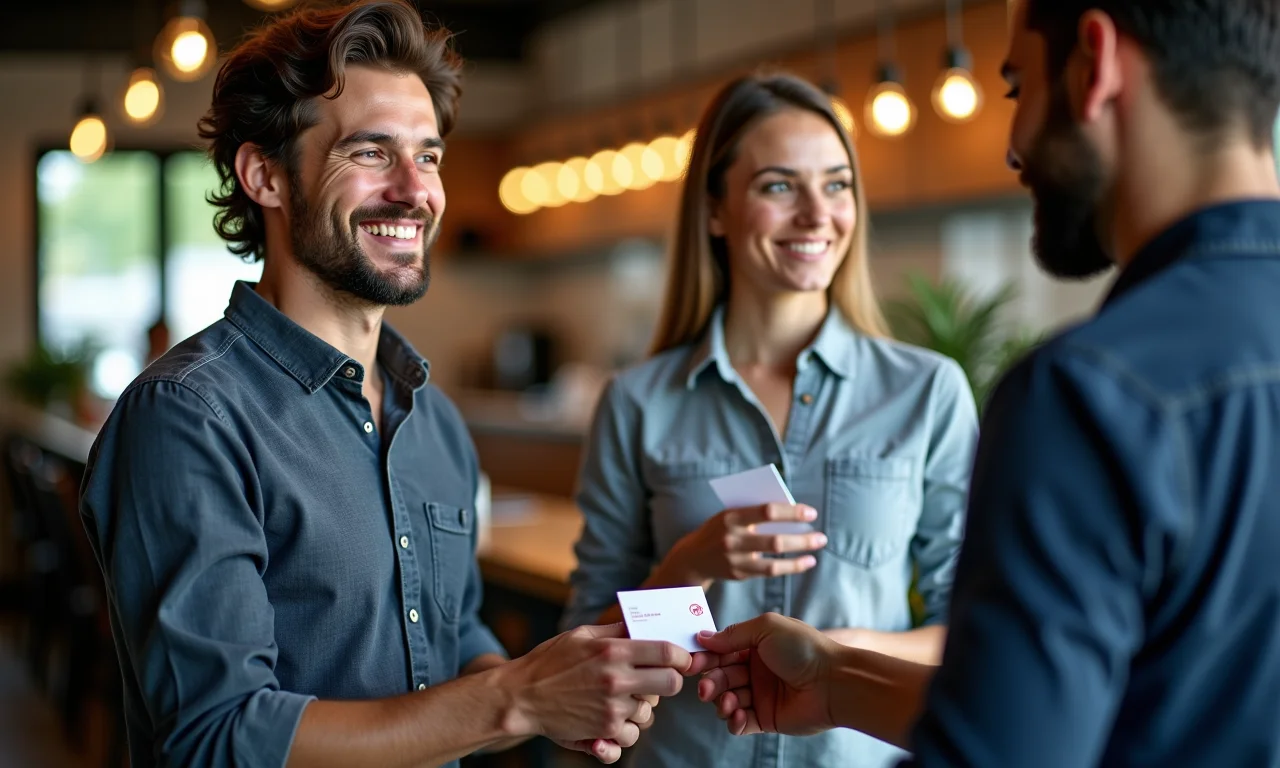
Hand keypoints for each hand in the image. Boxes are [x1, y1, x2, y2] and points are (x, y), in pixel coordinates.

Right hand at [499, 623, 689, 763]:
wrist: (521, 696)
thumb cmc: (550, 661)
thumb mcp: (581, 635)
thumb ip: (615, 630)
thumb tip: (643, 623)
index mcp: (613, 650)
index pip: (667, 652)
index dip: (682, 656)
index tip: (682, 659)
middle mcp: (617, 680)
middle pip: (671, 684)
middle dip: (669, 681)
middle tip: (655, 680)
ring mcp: (612, 708)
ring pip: (650, 711)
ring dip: (642, 706)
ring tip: (621, 698)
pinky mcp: (603, 730)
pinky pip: (632, 734)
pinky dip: (625, 729)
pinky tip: (611, 717)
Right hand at [666, 503, 826, 583]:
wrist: (693, 557)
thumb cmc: (720, 529)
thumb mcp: (730, 515)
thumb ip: (754, 513)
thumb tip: (791, 513)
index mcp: (730, 516)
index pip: (766, 511)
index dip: (791, 512)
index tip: (811, 513)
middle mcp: (732, 538)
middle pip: (773, 540)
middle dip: (801, 538)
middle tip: (822, 536)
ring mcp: (735, 558)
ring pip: (773, 559)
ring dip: (799, 554)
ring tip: (817, 547)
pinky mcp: (739, 573)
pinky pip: (770, 572)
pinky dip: (791, 567)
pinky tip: (806, 562)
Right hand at [694, 613, 840, 737]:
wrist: (834, 683)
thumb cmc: (804, 649)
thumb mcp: (766, 628)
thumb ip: (733, 634)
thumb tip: (703, 637)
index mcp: (756, 647)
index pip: (722, 652)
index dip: (706, 657)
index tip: (692, 663)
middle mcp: (756, 671)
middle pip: (721, 677)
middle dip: (710, 682)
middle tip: (704, 688)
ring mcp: (761, 695)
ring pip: (727, 700)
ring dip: (721, 701)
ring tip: (729, 702)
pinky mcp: (766, 719)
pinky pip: (740, 723)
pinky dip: (733, 721)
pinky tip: (737, 715)